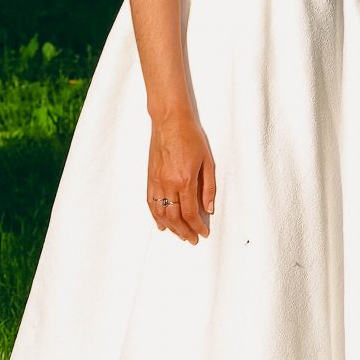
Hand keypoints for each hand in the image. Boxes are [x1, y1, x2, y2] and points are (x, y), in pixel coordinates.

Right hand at [147, 108, 216, 242]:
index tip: (203, 234)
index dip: (197, 227)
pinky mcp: (150, 177)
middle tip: (192, 239)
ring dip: (170, 228)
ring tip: (180, 235)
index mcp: (184, 180)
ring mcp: (156, 181)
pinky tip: (161, 224)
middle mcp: (168, 184)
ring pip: (160, 213)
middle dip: (184, 232)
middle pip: (174, 218)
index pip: (190, 213)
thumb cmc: (191, 137)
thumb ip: (208, 187)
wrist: (170, 120)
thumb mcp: (207, 161)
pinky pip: (151, 202)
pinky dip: (156, 216)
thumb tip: (208, 209)